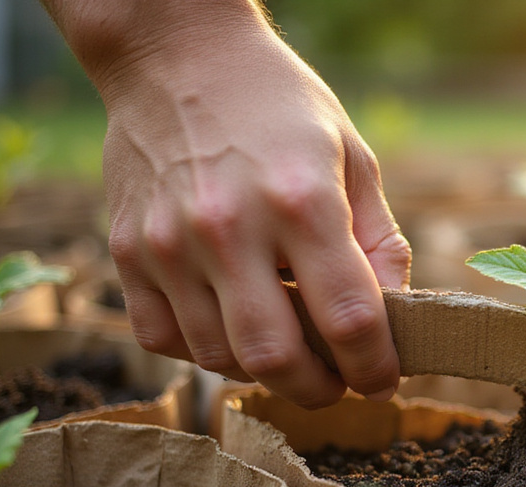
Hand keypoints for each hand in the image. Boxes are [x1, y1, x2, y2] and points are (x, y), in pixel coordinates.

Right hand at [95, 12, 408, 406]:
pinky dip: (202, 351)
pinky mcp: (128, 252)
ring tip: (290, 351)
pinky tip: (230, 327)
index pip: (349, 318)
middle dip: (318, 390)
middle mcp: (229, 228)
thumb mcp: (353, 158)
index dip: (374, 366)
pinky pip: (161, 338)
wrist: (177, 56)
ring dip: (263, 372)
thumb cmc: (281, 108)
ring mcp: (170, 244)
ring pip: (218, 357)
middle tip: (337, 384)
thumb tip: (398, 318)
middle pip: (275, 357)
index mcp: (301, 201)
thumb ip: (381, 243)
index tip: (384, 379)